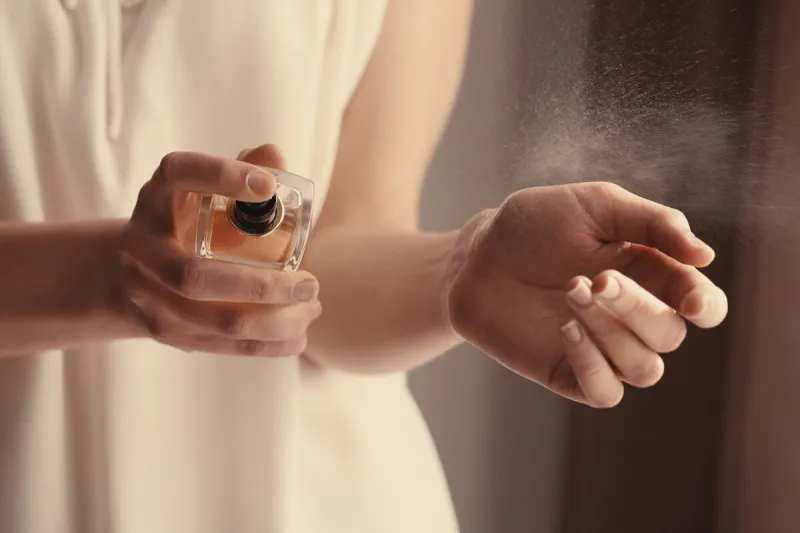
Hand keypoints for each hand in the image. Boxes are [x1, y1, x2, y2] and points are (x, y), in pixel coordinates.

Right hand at [117, 144, 321, 356]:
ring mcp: (148, 296)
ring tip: (312, 308)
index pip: (180, 175)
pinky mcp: (165, 332)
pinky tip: (298, 337)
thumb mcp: (200, 190)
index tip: (268, 185)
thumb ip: (239, 169)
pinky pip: (221, 346)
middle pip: (193, 277)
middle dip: (261, 286)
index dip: (221, 176)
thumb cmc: (183, 221)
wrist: (128, 271)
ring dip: (274, 320)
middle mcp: (142, 247)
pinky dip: (266, 345)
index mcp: (156, 198)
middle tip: (311, 282)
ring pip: (214, 322)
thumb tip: (274, 155)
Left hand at [444, 182, 727, 407]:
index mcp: (650, 274)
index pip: (702, 304)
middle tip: (595, 279)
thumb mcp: (595, 206)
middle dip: (636, 308)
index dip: (704, 306)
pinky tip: (566, 329)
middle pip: (670, 335)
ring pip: (645, 368)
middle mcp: (632, 317)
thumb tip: (705, 256)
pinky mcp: (569, 372)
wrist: (477, 255)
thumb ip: (652, 222)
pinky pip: (606, 393)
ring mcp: (602, 348)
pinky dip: (593, 365)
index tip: (689, 301)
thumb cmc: (534, 224)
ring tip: (570, 292)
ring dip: (612, 332)